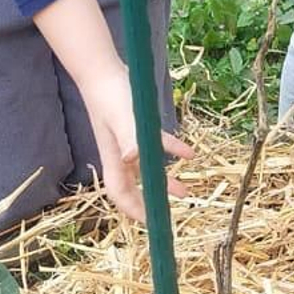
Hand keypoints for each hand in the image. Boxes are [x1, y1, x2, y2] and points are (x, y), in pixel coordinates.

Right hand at [79, 63, 192, 222]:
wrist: (103, 71)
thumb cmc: (111, 95)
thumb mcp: (124, 118)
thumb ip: (129, 138)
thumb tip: (131, 160)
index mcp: (113, 158)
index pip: (120, 193)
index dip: (133, 210)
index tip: (149, 222)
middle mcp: (119, 154)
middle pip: (133, 187)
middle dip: (149, 202)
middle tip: (167, 215)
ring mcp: (128, 141)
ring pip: (147, 169)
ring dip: (164, 181)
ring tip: (186, 192)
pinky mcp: (137, 127)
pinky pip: (157, 145)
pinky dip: (172, 150)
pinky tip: (190, 154)